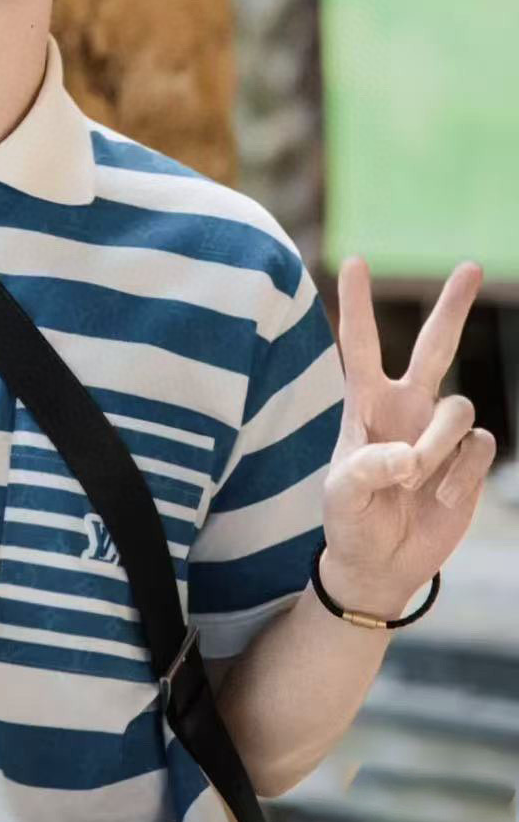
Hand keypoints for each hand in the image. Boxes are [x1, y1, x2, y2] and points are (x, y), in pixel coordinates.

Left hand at [319, 257, 497, 615]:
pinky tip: (442, 500)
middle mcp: (407, 405)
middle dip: (454, 306)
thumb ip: (369, 469)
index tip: (355, 259)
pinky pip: (478, 447)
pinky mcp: (467, 458)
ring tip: (412, 481)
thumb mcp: (343, 495)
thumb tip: (410, 456)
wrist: (381, 562)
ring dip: (437, 447)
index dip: (358, 303)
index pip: (361, 343)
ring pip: (458, 408)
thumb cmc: (350, 519)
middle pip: (436, 345)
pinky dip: (461, 475)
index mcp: (365, 402)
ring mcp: (439, 430)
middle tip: (472, 265)